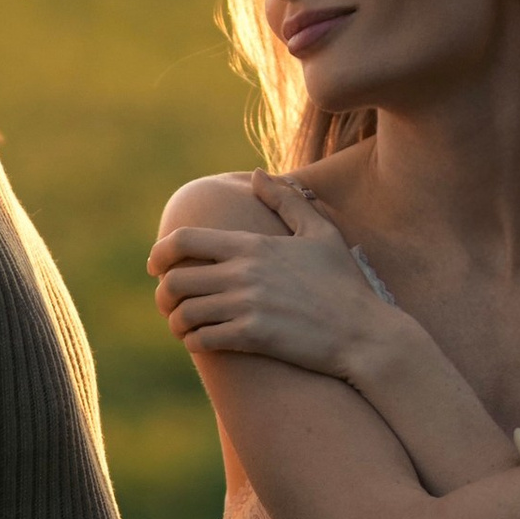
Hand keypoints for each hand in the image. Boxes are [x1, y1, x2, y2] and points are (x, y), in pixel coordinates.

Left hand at [148, 176, 391, 375]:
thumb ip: (285, 200)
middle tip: (169, 303)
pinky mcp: (252, 336)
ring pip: (184, 313)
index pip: (184, 240)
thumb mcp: (320, 232)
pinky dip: (193, 342)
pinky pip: (202, 339)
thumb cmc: (344, 283)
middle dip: (163, 294)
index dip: (159, 253)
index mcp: (252, 245)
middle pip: (175, 280)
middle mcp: (243, 273)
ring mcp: (246, 305)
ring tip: (183, 326)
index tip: (155, 266)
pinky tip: (200, 343)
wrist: (364, 333)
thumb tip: (256, 175)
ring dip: (176, 322)